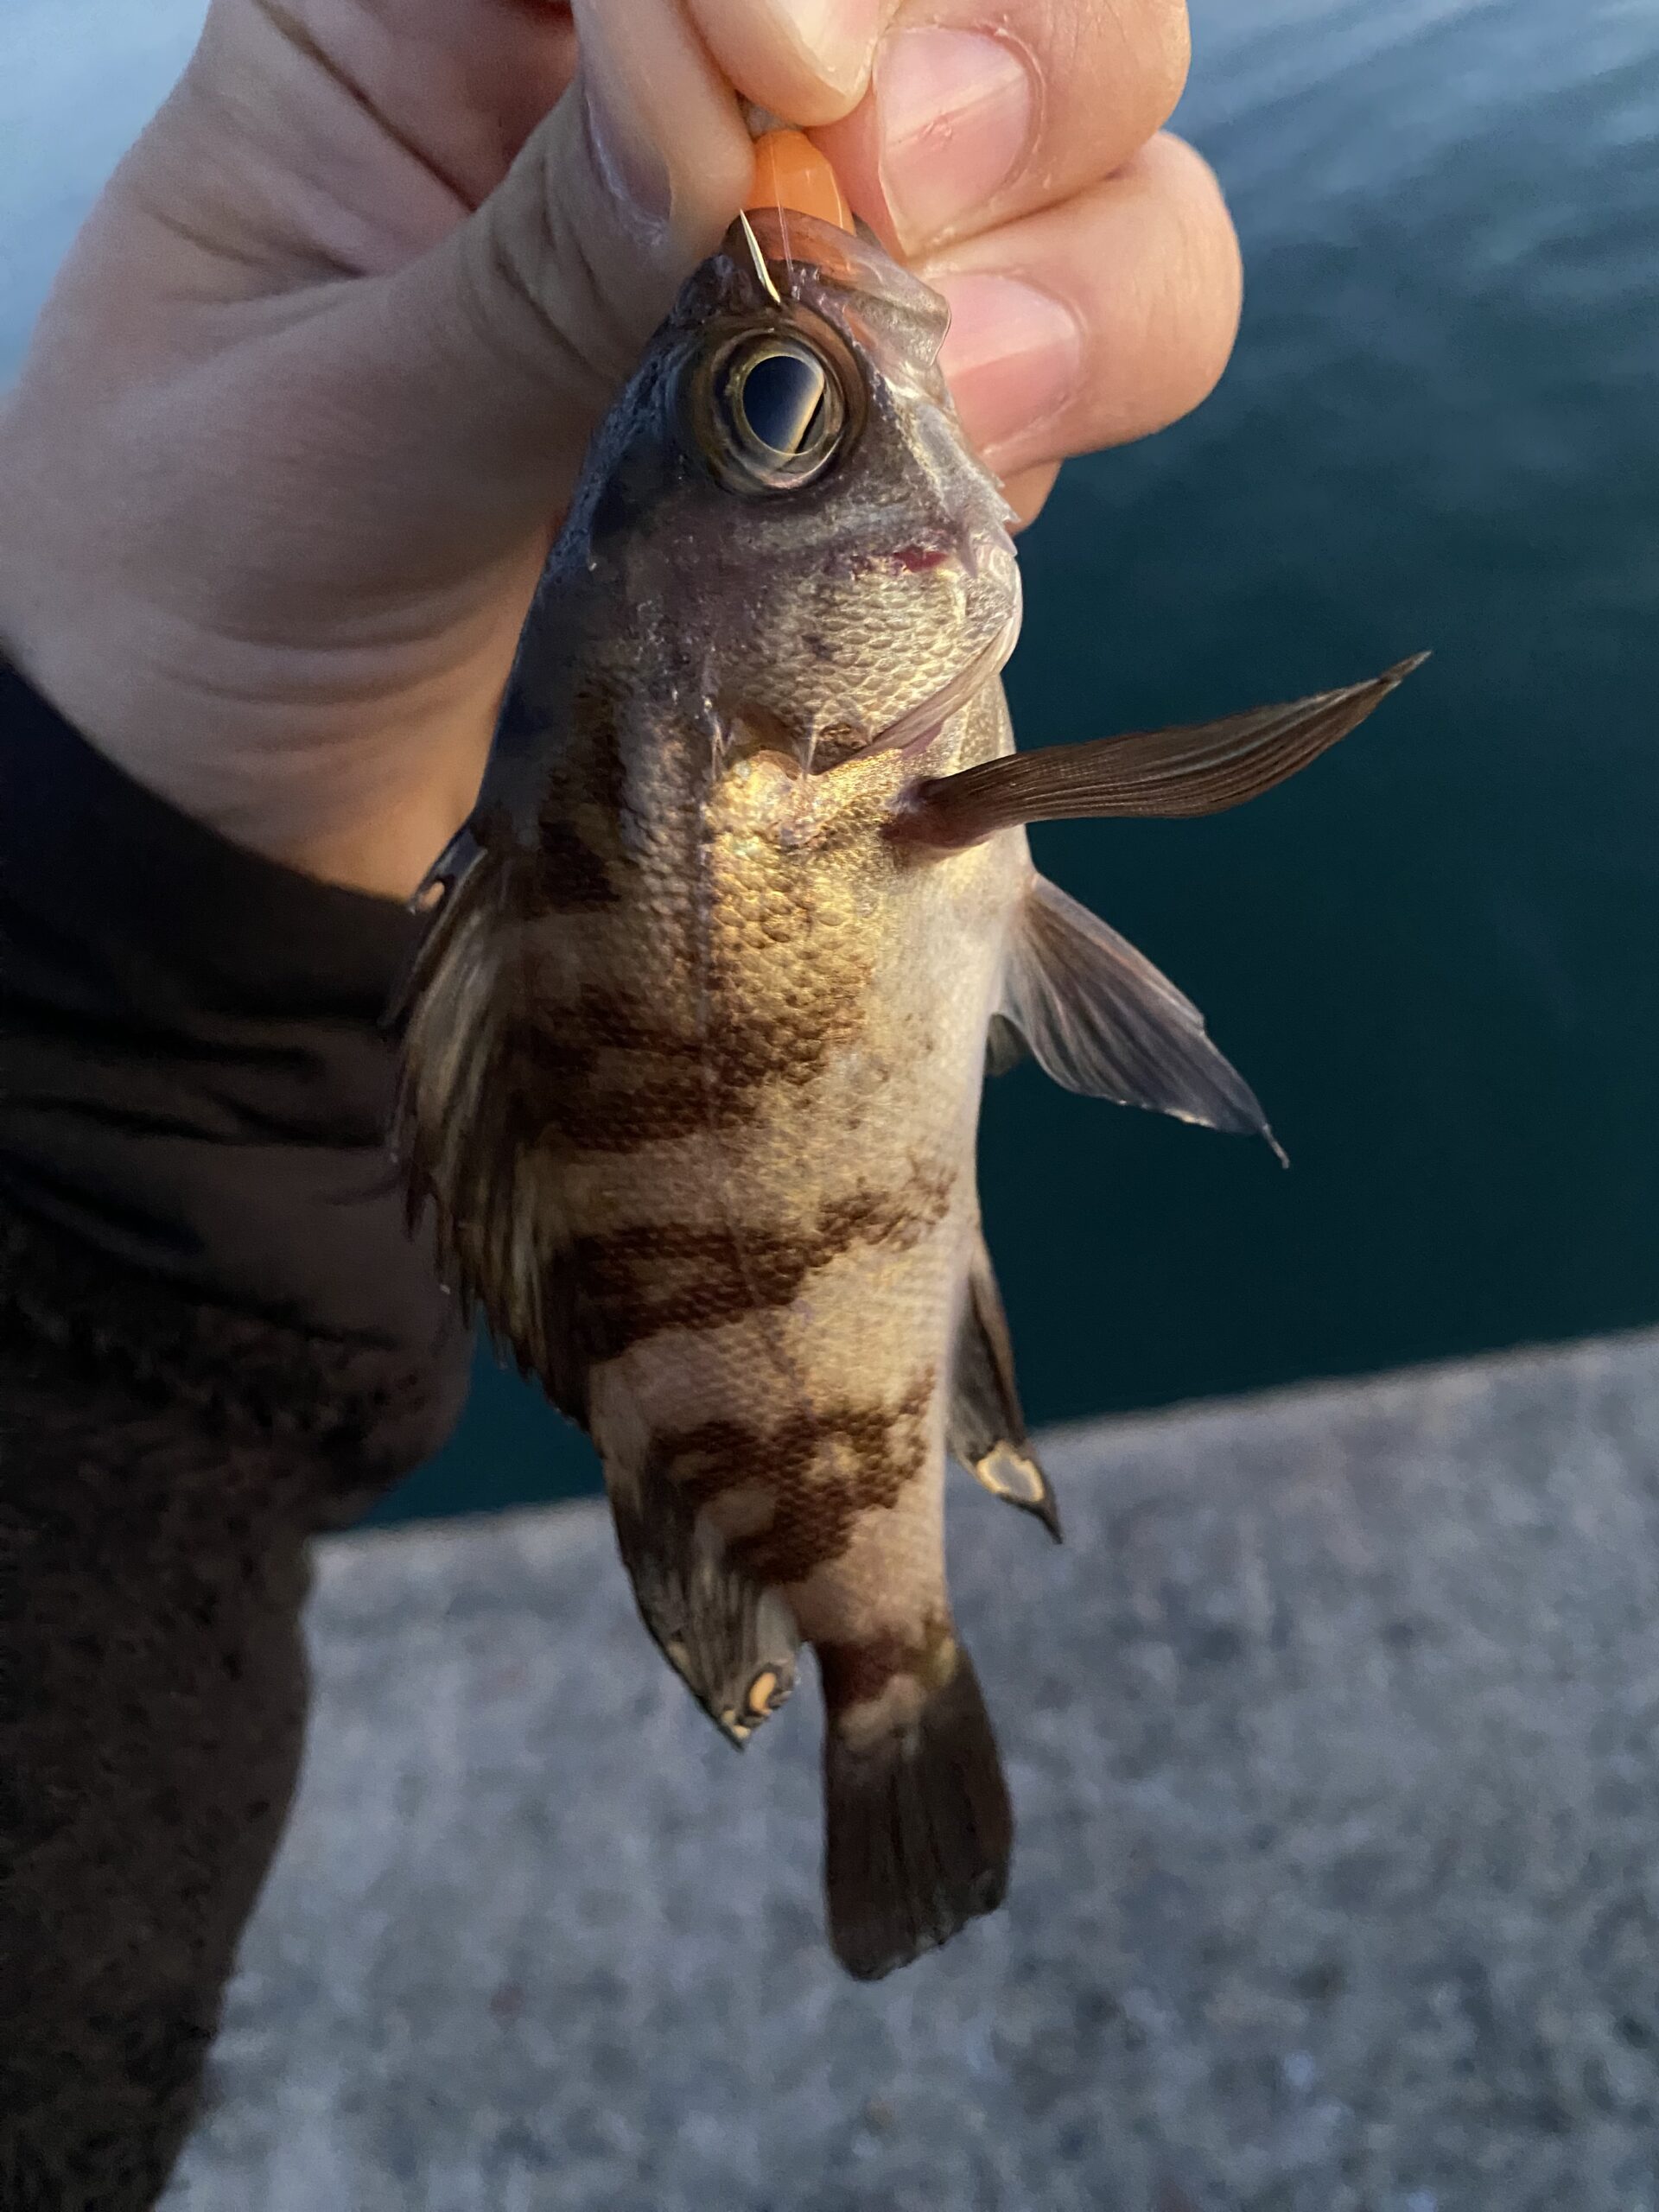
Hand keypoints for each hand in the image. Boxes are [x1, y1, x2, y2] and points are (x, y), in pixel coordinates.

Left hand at [0, 0, 1239, 897]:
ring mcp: (801, 265)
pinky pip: (1073, 367)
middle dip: (1000, 62)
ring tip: (953, 385)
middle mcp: (669, 96)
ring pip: (1090, 154)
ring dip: (1073, 252)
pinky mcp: (874, 431)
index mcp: (457, 12)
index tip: (791, 68)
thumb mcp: (332, 422)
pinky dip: (1058, 415)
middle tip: (903, 194)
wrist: (245, 813)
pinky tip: (951, 478)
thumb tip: (724, 65)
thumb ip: (542, 260)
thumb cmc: (203, 589)